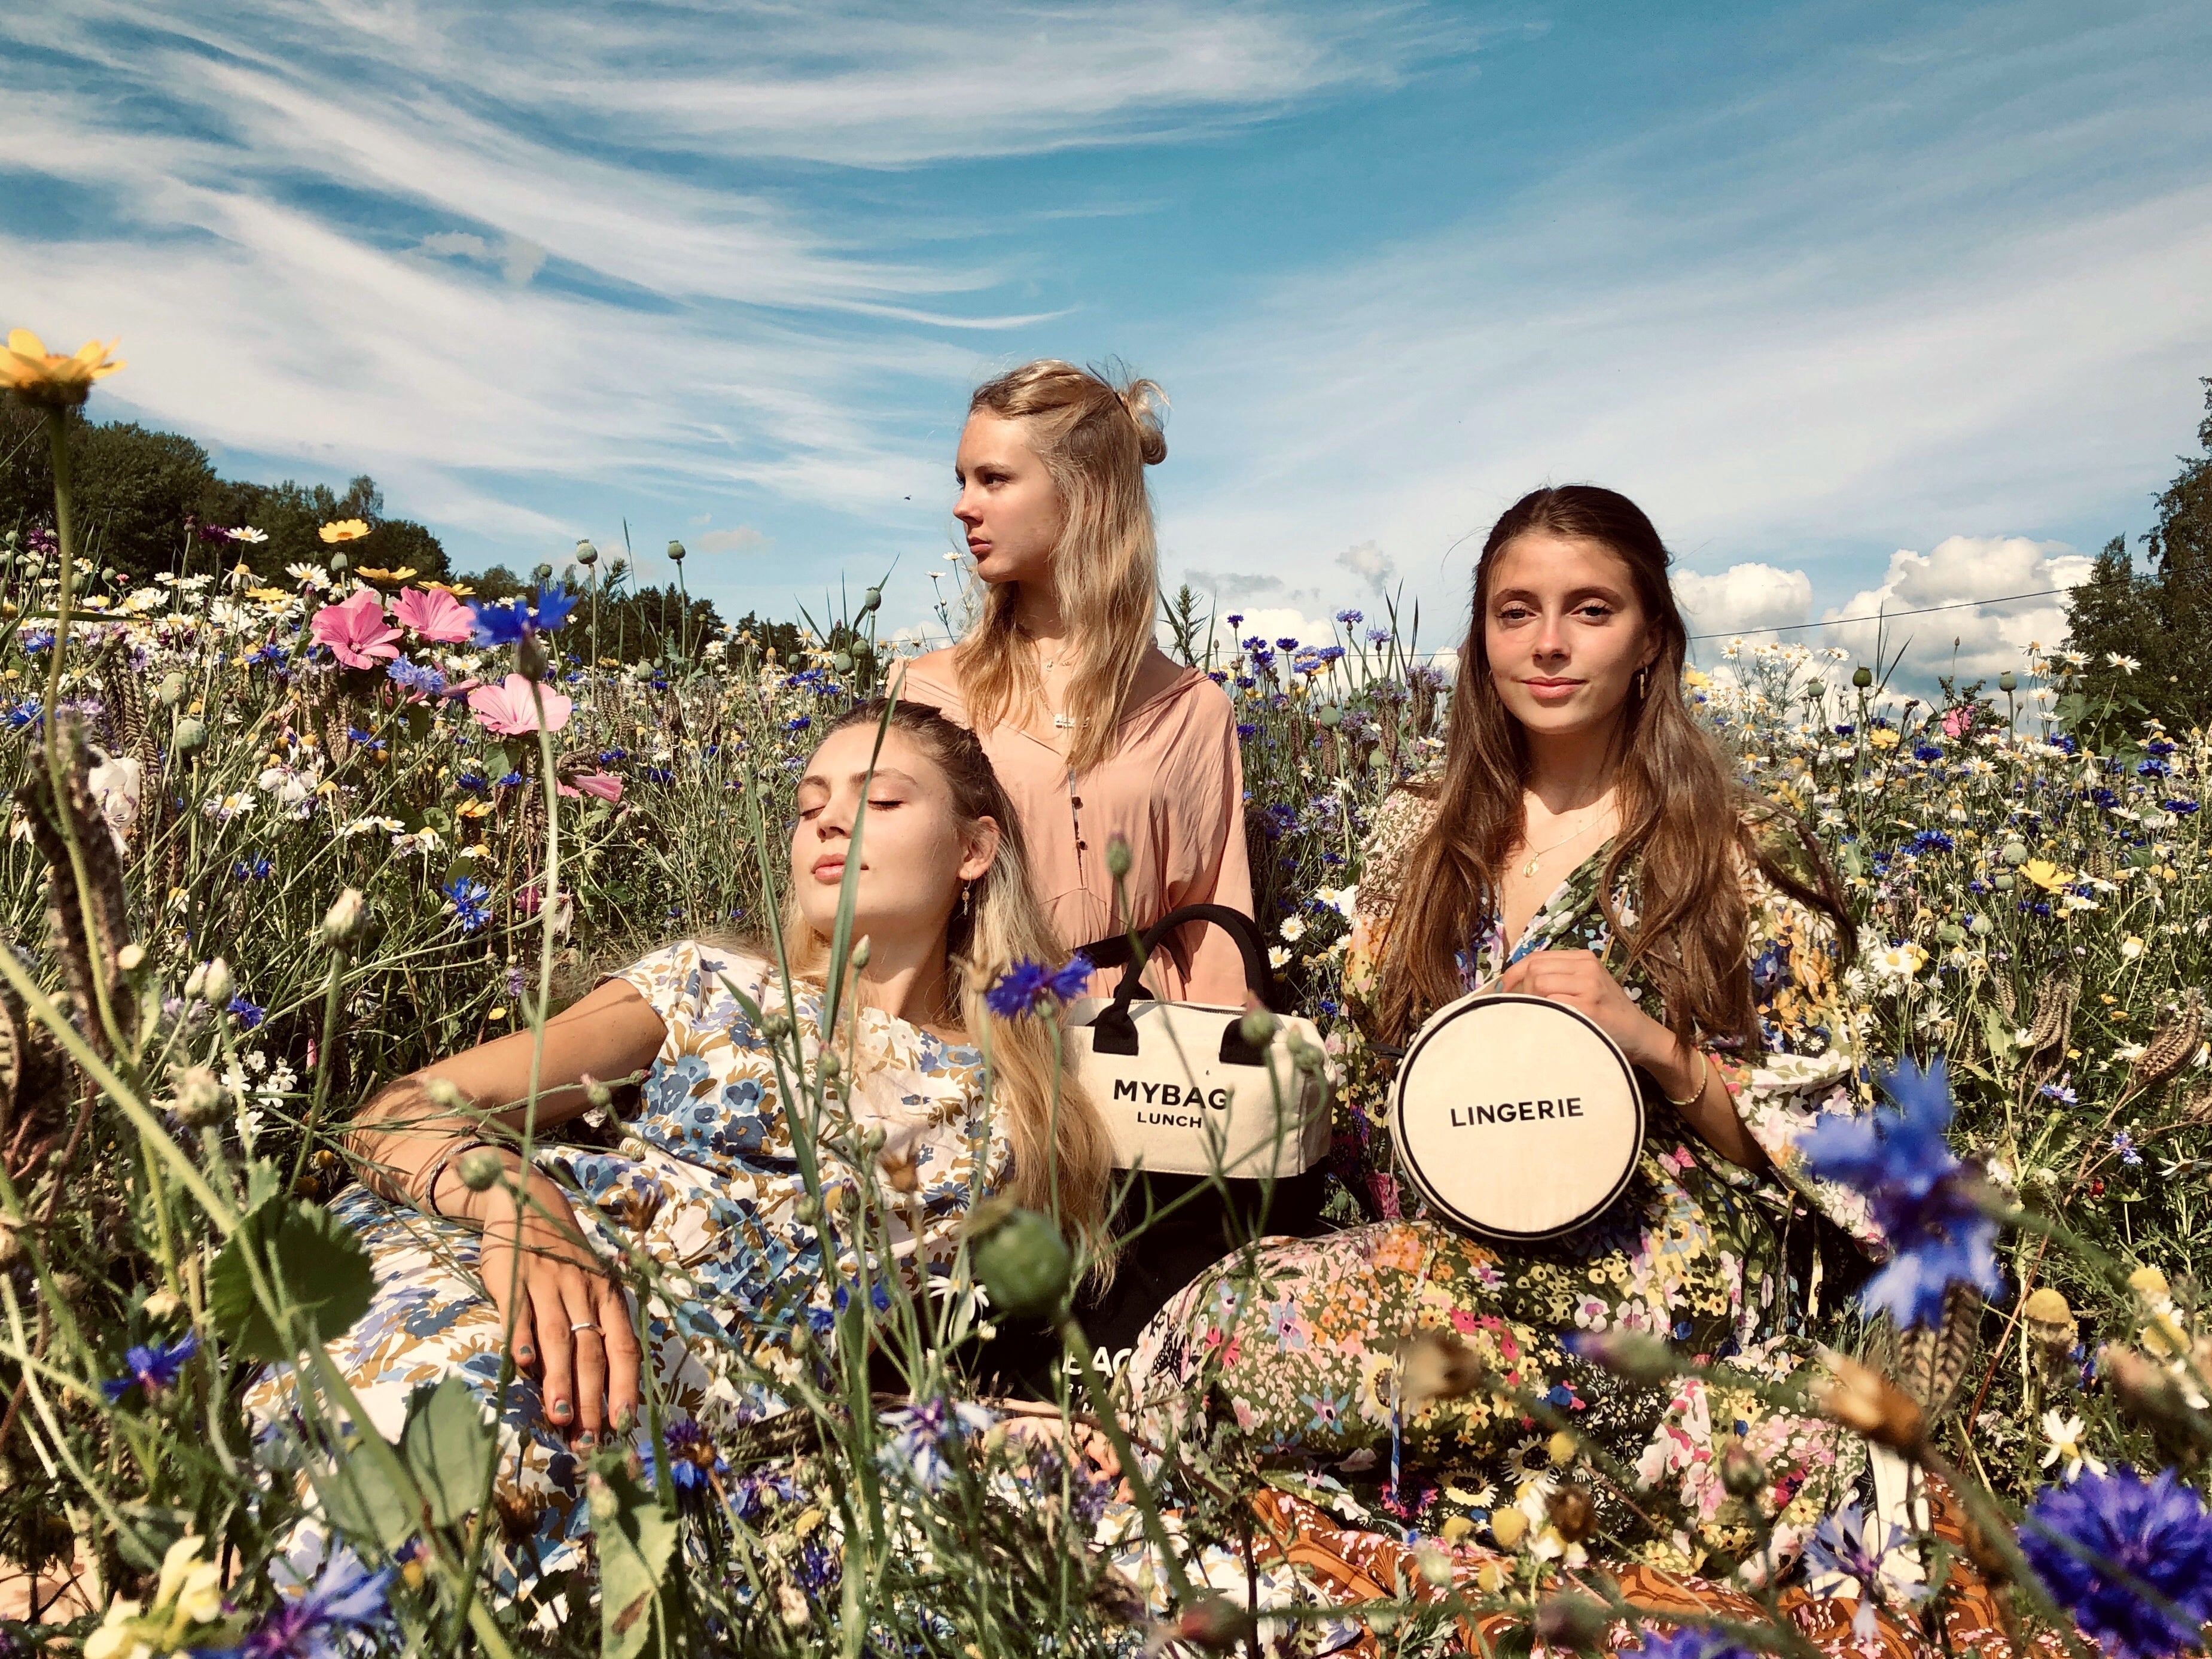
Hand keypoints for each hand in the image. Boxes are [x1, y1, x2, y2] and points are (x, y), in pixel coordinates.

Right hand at [472, 1171, 641, 1445]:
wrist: (529, 1203)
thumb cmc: (564, 1260)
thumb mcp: (589, 1288)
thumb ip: (592, 1330)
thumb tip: (596, 1389)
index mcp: (608, 1297)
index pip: (623, 1347)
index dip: (624, 1386)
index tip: (623, 1424)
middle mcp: (583, 1291)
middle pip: (591, 1351)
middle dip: (591, 1398)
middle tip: (587, 1439)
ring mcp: (549, 1283)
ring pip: (559, 1337)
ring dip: (560, 1379)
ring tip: (560, 1417)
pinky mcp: (514, 1277)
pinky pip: (520, 1311)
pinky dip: (521, 1337)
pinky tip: (522, 1364)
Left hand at [1494, 948, 1671, 1073]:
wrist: (1639, 1035)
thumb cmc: (1606, 1015)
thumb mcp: (1584, 987)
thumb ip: (1556, 979)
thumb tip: (1512, 985)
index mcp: (1582, 958)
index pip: (1535, 958)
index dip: (1514, 974)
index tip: (1505, 991)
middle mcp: (1586, 966)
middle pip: (1534, 969)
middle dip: (1522, 990)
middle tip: (1525, 1010)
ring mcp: (1589, 985)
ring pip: (1539, 983)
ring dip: (1532, 1003)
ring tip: (1541, 1017)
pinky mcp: (1589, 1006)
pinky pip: (1551, 1004)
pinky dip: (1543, 1013)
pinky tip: (1549, 1024)